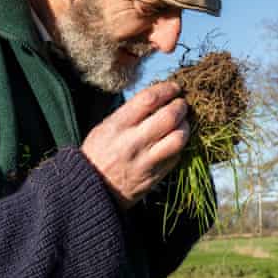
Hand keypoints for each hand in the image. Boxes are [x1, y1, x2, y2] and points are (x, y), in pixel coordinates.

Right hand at [82, 82, 189, 209]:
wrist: (91, 189)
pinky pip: (176, 156)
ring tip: (182, 123)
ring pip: (178, 138)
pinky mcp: (156, 176)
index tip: (174, 88)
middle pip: (169, 117)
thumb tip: (158, 97)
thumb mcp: (105, 127)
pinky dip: (179, 146)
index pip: (149, 99)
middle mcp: (133, 143)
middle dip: (180, 106)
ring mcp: (146, 161)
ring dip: (185, 127)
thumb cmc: (98, 153)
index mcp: (118, 126)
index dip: (166, 90)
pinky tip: (174, 141)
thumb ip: (130, 113)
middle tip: (182, 104)